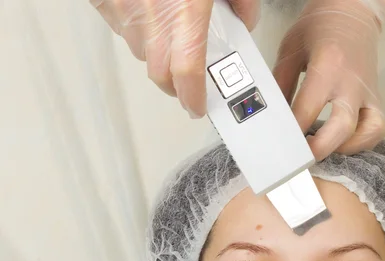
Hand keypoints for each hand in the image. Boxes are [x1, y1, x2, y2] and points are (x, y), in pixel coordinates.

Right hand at [90, 0, 259, 116]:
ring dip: (156, 52)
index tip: (197, 107)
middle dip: (175, 85)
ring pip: (138, 49)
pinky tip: (148, 8)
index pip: (186, 72)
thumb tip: (244, 20)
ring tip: (170, 32)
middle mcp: (150, 11)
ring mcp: (122, 4)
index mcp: (185, 8)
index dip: (192, 98)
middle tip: (188, 83)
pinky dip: (135, 25)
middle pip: (160, 72)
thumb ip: (241, 0)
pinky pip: (119, 24)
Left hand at [273, 0, 384, 160]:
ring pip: (367, 132)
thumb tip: (270, 119)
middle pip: (341, 128)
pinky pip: (378, 128)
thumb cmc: (319, 30)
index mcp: (327, 65)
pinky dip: (363, 143)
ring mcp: (367, 93)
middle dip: (320, 149)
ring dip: (345, 149)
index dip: (292, 132)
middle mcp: (351, 82)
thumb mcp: (290, 50)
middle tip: (302, 158)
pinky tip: (343, 144)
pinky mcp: (376, 99)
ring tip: (323, 150)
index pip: (307, 109)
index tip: (280, 144)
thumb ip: (280, 85)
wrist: (353, 13)